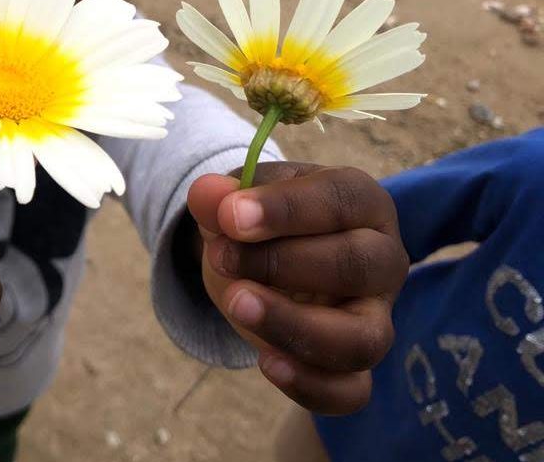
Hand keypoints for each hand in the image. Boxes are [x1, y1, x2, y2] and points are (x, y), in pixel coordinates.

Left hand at [187, 163, 408, 414]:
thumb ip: (222, 198)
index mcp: (362, 203)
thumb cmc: (263, 223)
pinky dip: (310, 385)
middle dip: (284, 263)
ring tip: (236, 304)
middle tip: (222, 257)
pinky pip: (351, 392)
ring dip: (295, 325)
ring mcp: (376, 318)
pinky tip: (265, 363)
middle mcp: (383, 260)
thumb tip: (204, 195)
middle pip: (358, 266)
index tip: (230, 217)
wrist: (261, 266)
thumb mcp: (239, 202)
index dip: (285, 208)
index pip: (341, 200)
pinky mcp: (356, 368)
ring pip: (363, 338)